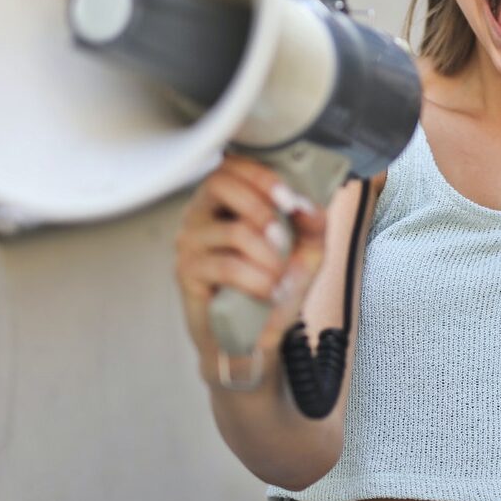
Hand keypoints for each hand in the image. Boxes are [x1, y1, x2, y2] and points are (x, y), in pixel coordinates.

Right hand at [174, 153, 328, 380]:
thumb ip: (313, 223)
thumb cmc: (278, 285)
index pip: (232, 164)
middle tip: (284, 239)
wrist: (257, 336)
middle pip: (219, 183)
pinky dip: (258, 281)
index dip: (262, 175)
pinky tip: (272, 293)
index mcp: (227, 199)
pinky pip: (226, 266)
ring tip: (281, 276)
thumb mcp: (308, 250)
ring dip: (268, 256)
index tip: (290, 199)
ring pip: (233, 231)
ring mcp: (190, 242)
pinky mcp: (187, 273)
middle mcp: (201, 213)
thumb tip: (307, 204)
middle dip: (262, 208)